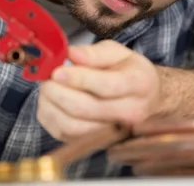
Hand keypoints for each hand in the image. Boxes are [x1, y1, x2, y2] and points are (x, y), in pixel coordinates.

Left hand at [37, 40, 160, 141]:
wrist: (145, 99)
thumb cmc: (127, 72)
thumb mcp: (118, 52)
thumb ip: (95, 53)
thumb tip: (72, 54)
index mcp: (138, 84)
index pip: (106, 86)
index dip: (78, 79)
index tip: (57, 71)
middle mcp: (130, 113)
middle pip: (85, 108)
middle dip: (58, 91)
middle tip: (48, 77)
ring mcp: (113, 132)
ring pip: (72, 126)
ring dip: (52, 105)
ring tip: (48, 87)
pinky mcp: (94, 141)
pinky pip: (64, 134)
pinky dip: (51, 116)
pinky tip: (51, 101)